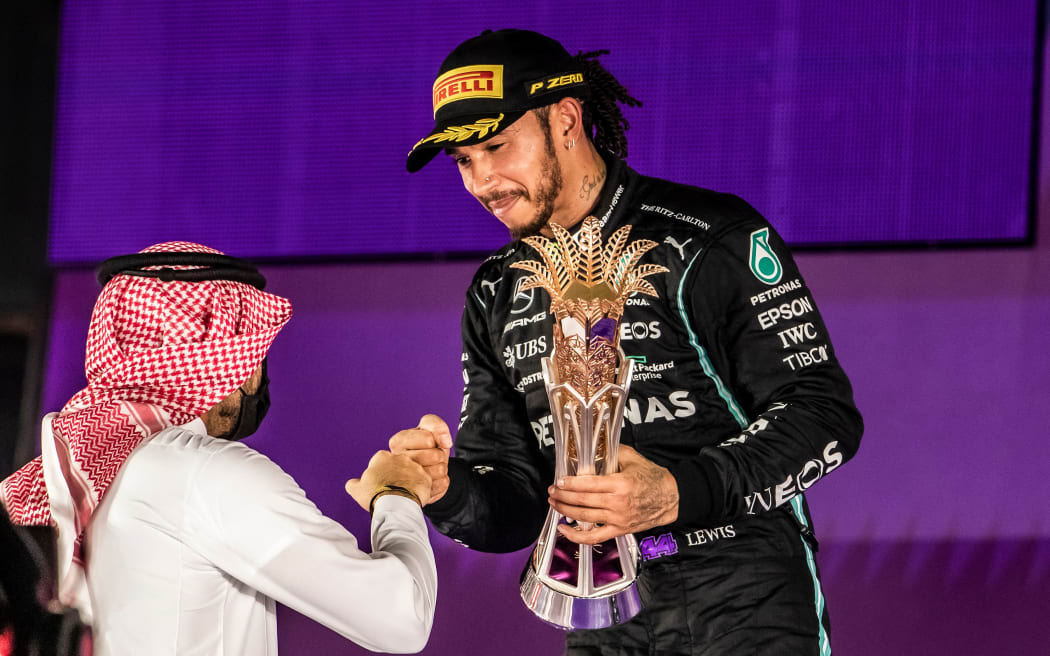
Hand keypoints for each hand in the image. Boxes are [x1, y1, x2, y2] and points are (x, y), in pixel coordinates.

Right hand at [345, 450, 431, 510]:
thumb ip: (353, 484)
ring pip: (411, 472)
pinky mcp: (426, 477)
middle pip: (397, 465)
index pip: (381, 461)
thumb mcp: (357, 490)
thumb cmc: (375, 495)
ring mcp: (415, 466)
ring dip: (408, 481)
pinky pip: (422, 482)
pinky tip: (413, 497)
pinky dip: (419, 489)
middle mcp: (400, 457)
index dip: (379, 473)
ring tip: (403, 494)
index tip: (379, 483)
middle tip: (392, 489)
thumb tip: (352, 483)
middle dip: (395, 474)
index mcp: (382, 457)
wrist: (395, 505)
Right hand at [388, 414, 452, 503]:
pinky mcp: (418, 493)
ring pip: (440, 470)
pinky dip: (441, 481)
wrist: (422, 470)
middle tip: (430, 457)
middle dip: (439, 454)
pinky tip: (430, 480)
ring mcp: (408, 479)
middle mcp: (398, 460)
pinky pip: (442, 484)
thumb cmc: (424, 447)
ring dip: (440, 468)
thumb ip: (435, 425)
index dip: (435, 440)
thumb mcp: (428, 428)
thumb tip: (445, 441)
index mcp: (398, 441)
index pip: (429, 439)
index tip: (430, 442)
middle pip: (436, 455)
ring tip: (429, 468)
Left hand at [547, 445, 678, 544]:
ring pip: (584, 517)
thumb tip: (593, 448)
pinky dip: (576, 536)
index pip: (587, 485)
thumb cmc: (653, 477)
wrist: (671, 498)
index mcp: (620, 484)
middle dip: (562, 496)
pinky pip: (594, 538)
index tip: (558, 481)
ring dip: (565, 511)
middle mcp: (617, 503)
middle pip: (582, 501)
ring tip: (554, 504)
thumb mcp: (633, 458)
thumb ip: (612, 452)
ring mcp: (618, 519)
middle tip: (552, 491)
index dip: (569, 484)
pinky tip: (564, 530)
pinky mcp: (619, 530)